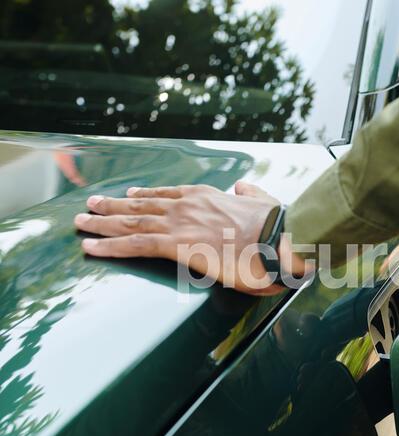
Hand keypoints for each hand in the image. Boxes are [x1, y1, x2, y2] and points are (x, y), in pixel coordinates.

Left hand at [74, 181, 308, 295]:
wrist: (280, 239)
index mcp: (210, 197)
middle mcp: (189, 204)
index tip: (130, 195)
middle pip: (142, 205)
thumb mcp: (265, 202)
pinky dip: (109, 245)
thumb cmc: (278, 228)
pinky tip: (90, 247)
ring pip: (131, 221)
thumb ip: (250, 194)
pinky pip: (134, 244)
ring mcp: (180, 222)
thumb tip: (244, 187)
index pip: (170, 194)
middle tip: (91, 205)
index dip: (147, 195)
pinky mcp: (176, 243)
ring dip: (102, 222)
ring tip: (80, 223)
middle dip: (113, 206)